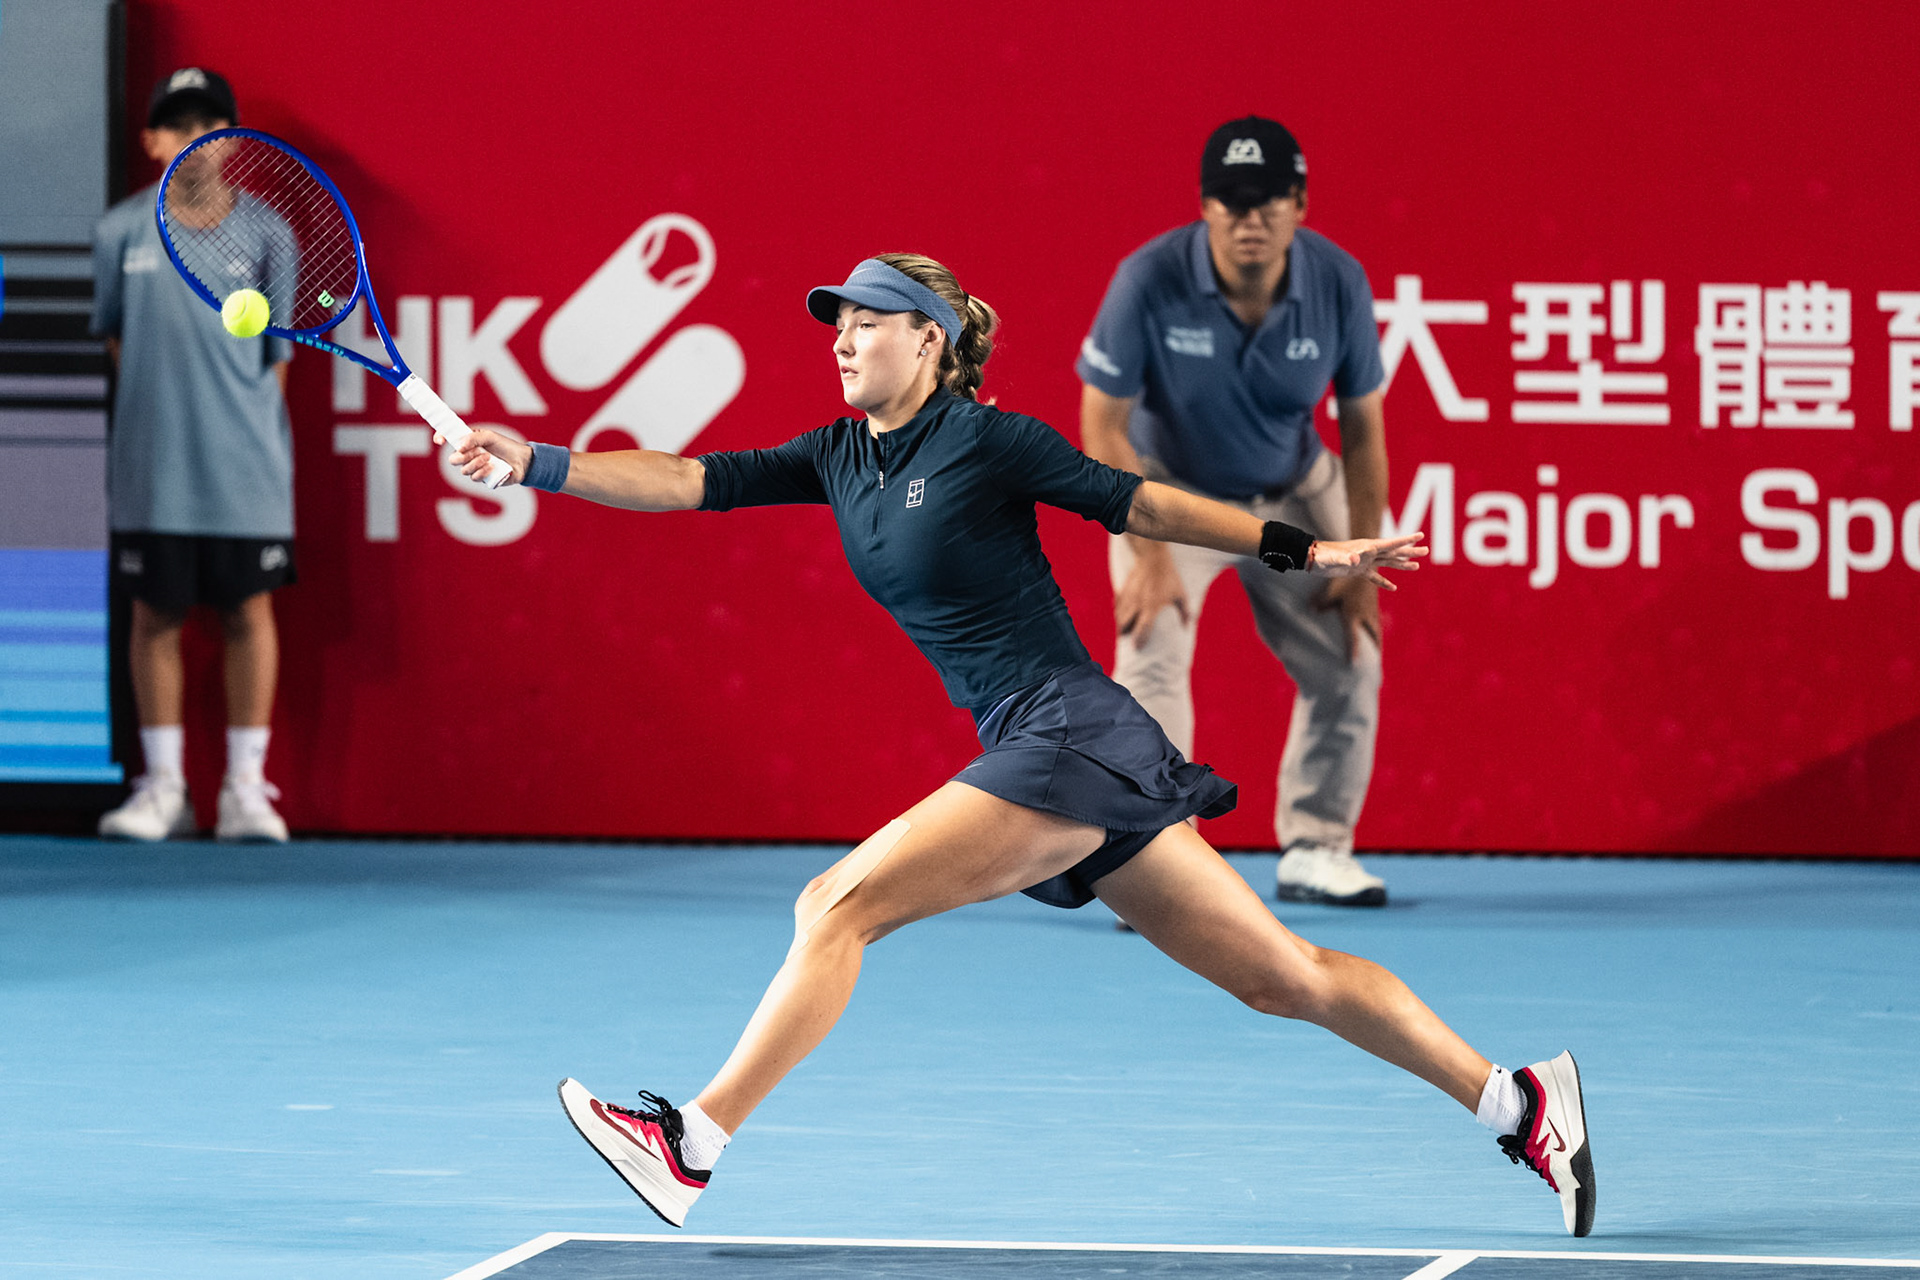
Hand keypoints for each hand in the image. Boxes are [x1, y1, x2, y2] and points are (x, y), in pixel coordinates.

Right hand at [448, 428, 531, 486]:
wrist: (521, 459)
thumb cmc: (504, 446)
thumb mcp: (489, 436)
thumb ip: (474, 438)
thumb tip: (459, 446)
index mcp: (467, 442)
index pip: (448, 439)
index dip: (440, 438)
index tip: (439, 441)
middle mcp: (468, 456)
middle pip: (453, 460)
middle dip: (463, 456)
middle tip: (478, 451)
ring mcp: (474, 469)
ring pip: (463, 470)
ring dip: (475, 463)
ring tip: (488, 457)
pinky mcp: (482, 479)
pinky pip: (474, 478)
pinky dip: (482, 471)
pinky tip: (492, 466)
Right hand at [1115, 539, 1188, 645]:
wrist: (1153, 557)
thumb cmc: (1169, 576)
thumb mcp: (1180, 593)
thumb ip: (1184, 611)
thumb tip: (1188, 625)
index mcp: (1152, 606)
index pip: (1143, 628)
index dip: (1139, 639)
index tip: (1136, 648)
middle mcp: (1138, 603)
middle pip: (1124, 624)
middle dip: (1124, 634)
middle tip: (1127, 639)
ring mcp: (1129, 596)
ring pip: (1118, 615)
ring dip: (1120, 624)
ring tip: (1123, 630)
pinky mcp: (1124, 589)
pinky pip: (1117, 604)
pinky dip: (1117, 611)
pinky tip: (1119, 614)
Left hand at [1308, 532, 1426, 588]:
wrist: (1312, 560)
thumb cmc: (1323, 557)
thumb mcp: (1335, 558)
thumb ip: (1346, 558)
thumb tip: (1357, 559)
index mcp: (1367, 548)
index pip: (1391, 543)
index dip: (1406, 540)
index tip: (1420, 535)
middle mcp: (1369, 553)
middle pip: (1394, 552)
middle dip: (1410, 552)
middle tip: (1426, 551)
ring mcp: (1364, 562)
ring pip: (1388, 563)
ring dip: (1402, 565)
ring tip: (1417, 567)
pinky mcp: (1358, 571)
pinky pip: (1375, 577)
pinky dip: (1384, 582)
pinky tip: (1394, 588)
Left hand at [1316, 575, 1379, 660]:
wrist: (1365, 564)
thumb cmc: (1345, 578)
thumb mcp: (1331, 590)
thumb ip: (1321, 602)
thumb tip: (1310, 610)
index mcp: (1353, 614)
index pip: (1353, 637)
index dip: (1354, 651)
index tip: (1354, 665)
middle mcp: (1364, 615)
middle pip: (1372, 638)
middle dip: (1374, 651)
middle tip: (1375, 666)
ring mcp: (1371, 610)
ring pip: (1376, 630)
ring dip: (1377, 643)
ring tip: (1377, 654)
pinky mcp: (1373, 605)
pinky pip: (1376, 622)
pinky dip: (1376, 632)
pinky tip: (1375, 636)